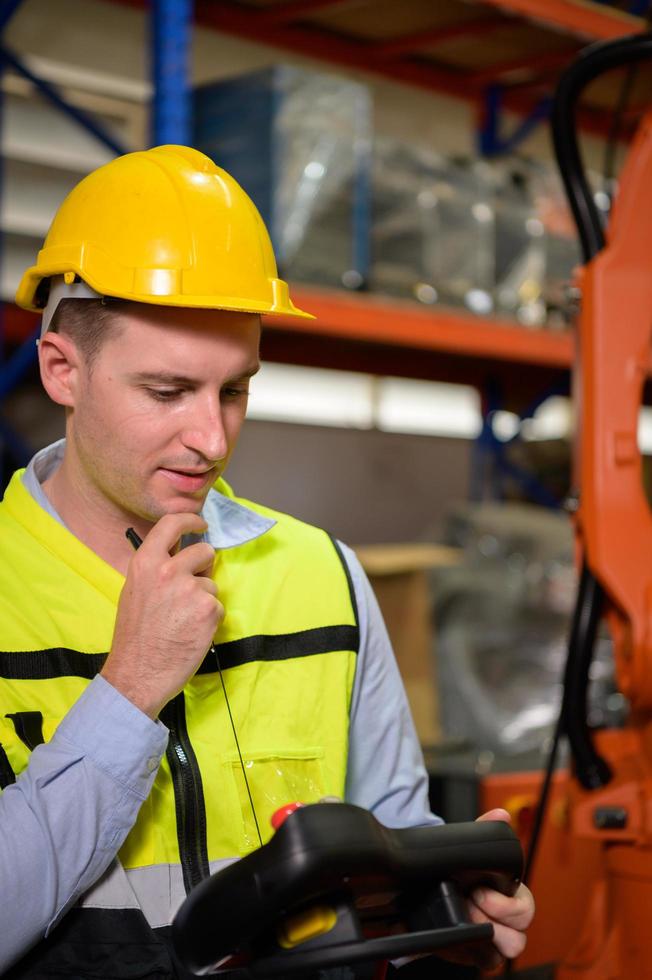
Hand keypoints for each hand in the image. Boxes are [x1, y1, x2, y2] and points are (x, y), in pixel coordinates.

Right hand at [102, 513, 222, 717]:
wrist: (137, 674)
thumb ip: (157, 568)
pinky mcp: (209, 610)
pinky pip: (218, 605)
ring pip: (212, 583)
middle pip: (204, 551)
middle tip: (189, 591)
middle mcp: (169, 571)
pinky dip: (209, 619)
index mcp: (146, 563)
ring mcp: (191, 590)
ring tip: (182, 620)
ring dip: (204, 599)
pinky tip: (190, 632)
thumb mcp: (135, 590)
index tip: (200, 524)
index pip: (172, 523)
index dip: (191, 520)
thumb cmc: (135, 637)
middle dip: (203, 568)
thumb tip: (180, 552)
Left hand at [466, 808, 534, 969]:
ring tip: (464, 916)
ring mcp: (494, 938)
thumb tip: (501, 814)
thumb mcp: (467, 853)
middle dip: (493, 915)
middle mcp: (506, 919)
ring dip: (486, 932)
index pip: (526, 905)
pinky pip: (491, 961)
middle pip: (522, 929)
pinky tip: (462, 936)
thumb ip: (482, 832)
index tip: (479, 890)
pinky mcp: (480, 954)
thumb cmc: (454, 875)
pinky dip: (478, 950)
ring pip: (512, 946)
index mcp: (509, 894)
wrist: (424, 895)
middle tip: (470, 902)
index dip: (504, 902)